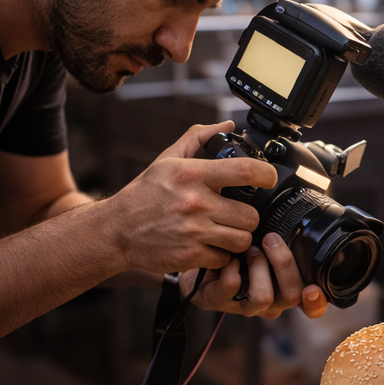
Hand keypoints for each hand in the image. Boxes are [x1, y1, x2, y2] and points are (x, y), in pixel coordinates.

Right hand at [108, 121, 275, 275]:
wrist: (114, 230)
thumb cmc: (144, 194)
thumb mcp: (167, 160)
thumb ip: (198, 139)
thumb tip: (227, 126)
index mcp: (192, 174)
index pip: (244, 171)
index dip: (266, 175)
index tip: (268, 179)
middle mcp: (194, 202)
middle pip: (251, 215)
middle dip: (247, 217)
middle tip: (236, 216)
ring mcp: (193, 231)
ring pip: (242, 240)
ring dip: (237, 239)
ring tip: (224, 233)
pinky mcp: (189, 255)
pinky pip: (224, 259)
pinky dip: (220, 256)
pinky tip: (209, 247)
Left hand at [180, 232, 328, 318]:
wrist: (194, 260)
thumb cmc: (235, 251)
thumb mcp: (262, 245)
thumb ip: (281, 242)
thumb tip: (297, 219)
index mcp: (284, 289)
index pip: (311, 306)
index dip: (317, 301)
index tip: (314, 287)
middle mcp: (270, 302)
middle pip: (292, 296)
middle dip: (284, 264)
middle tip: (271, 239)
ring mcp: (244, 306)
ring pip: (264, 297)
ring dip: (258, 267)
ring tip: (248, 248)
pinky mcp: (219, 302)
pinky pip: (232, 286)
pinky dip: (230, 265)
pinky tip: (226, 257)